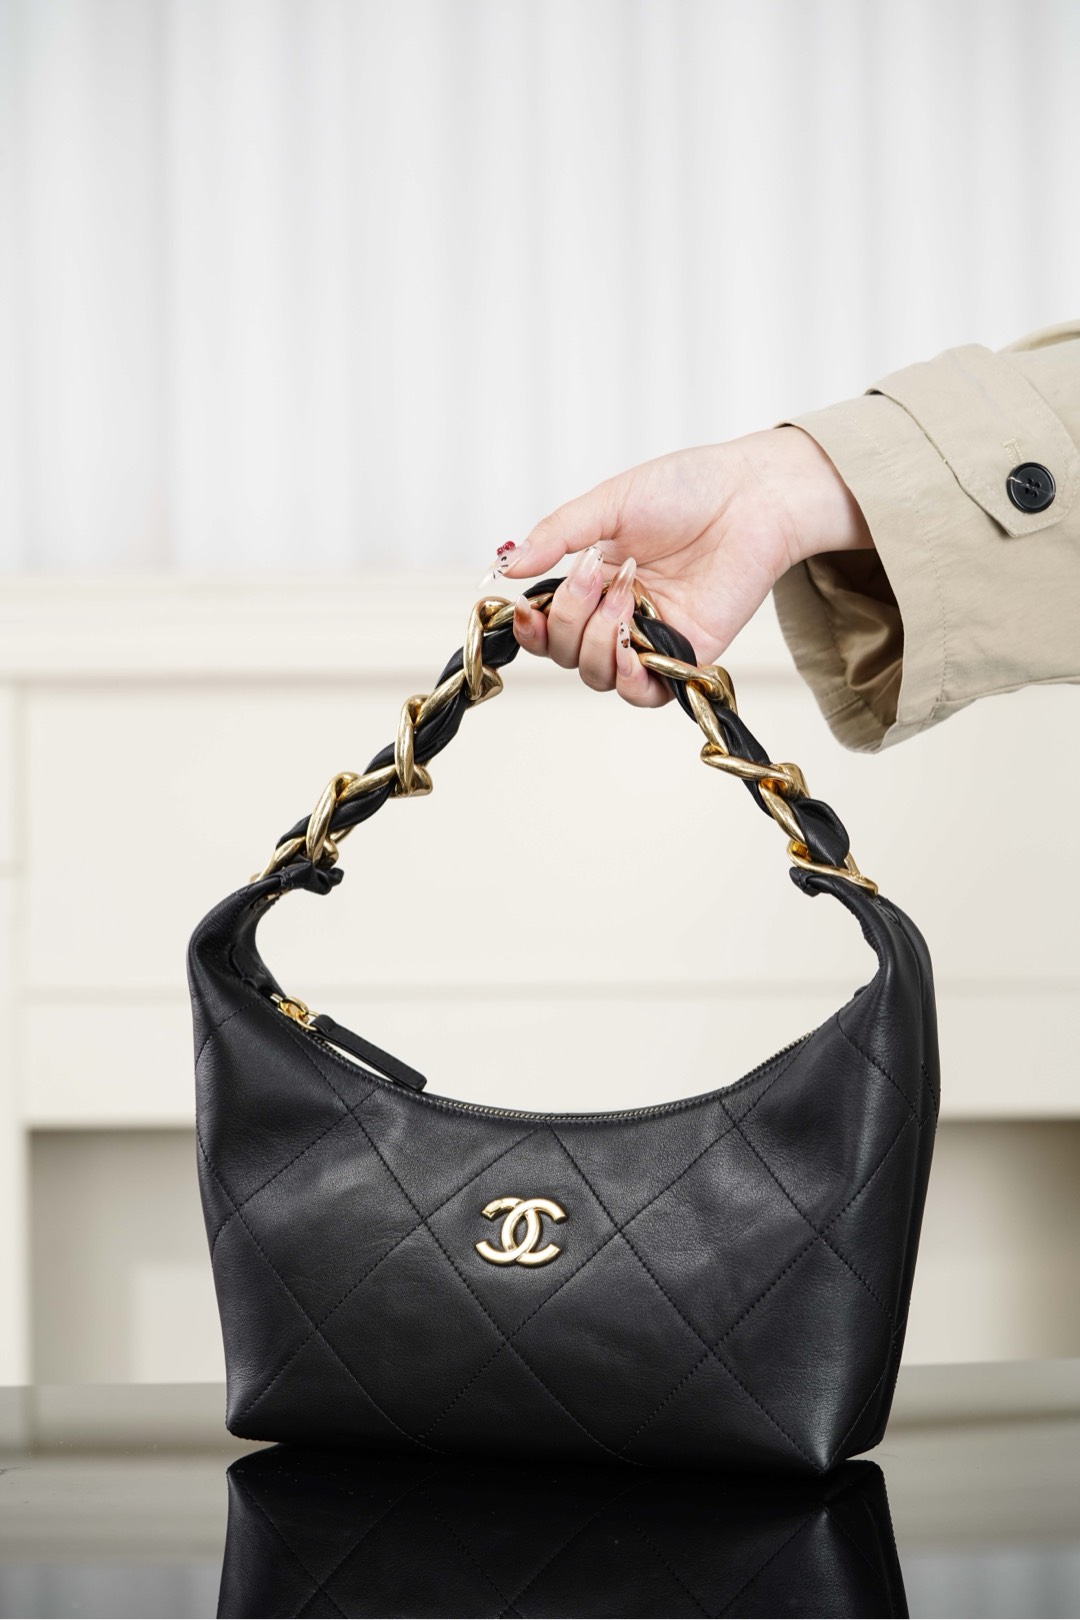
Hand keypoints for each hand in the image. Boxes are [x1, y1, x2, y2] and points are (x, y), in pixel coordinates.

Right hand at [481, 427, 871, 705]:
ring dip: (600, 640)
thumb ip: (557, 535)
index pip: (545, 624)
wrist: (751, 496)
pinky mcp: (685, 654)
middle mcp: (616, 613)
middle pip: (565, 653)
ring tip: (627, 593)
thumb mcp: (609, 503)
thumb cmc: (686, 489)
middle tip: (598, 575)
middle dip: (571, 619)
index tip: (526, 610)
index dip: (530, 627)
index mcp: (591, 580)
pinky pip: (644, 692)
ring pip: (597, 674)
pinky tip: (633, 649)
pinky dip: (629, 679)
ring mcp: (650, 636)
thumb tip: (507, 567)